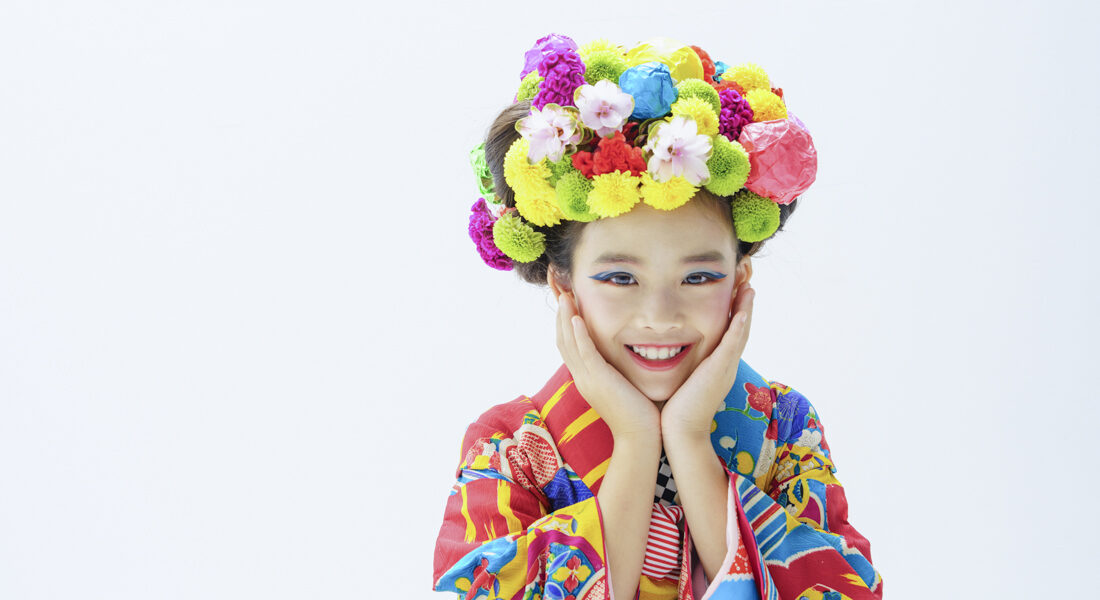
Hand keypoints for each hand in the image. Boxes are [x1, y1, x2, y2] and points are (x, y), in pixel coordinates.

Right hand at [556, 292, 660, 438]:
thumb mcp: (622, 387)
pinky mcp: (599, 380)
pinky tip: (577, 318)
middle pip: (563, 341)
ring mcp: (588, 379)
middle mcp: (582, 377)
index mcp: (586, 379)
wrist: (640, 438)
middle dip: (561, 316)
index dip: (566, 324)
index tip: (569, 304)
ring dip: (566, 318)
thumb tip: (622, 357)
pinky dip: (579, 334)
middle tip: (562, 293)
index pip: (569, 346)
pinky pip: (584, 353)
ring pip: (569, 343)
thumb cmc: (639, 414)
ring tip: (565, 297)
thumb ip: (617, 371)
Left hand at [660, 282, 754, 438]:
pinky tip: (742, 310)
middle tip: (747, 280)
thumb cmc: (674, 409)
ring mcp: (725, 367)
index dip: (735, 311)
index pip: (730, 333)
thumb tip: (665, 351)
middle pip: (741, 328)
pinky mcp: (719, 371)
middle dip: (744, 304)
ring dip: (746, 308)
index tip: (734, 290)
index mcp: (718, 365)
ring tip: (749, 285)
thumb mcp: (681, 380)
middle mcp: (726, 364)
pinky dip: (739, 326)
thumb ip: (681, 364)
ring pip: (741, 332)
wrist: (679, 432)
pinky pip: (732, 345)